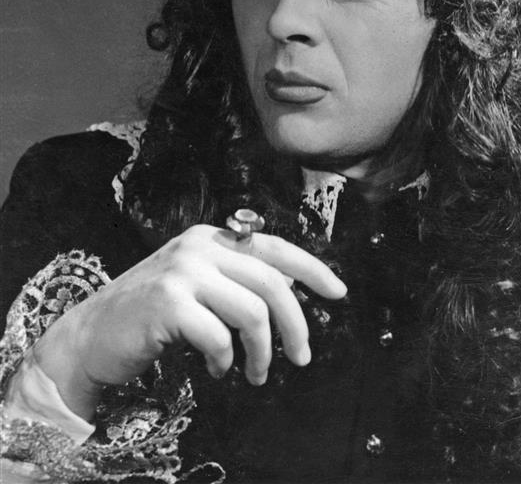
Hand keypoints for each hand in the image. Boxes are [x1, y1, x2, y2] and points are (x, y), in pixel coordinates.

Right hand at [31, 224, 345, 419]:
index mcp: (212, 237)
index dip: (312, 269)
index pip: (275, 247)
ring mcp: (183, 271)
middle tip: (301, 358)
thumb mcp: (198, 284)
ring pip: (253, 311)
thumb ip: (237, 280)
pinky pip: (220, 336)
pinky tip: (216, 368)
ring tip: (255, 373)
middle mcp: (200, 246)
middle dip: (296, 325)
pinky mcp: (169, 302)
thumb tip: (291, 293)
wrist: (92, 333)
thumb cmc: (151, 314)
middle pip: (272, 283)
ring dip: (262, 352)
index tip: (338, 292)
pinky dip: (225, 360)